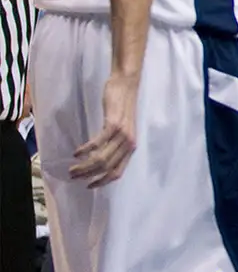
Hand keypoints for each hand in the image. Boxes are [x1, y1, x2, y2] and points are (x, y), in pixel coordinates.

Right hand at [70, 71, 138, 186]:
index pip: (118, 172)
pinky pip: (97, 142)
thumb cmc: (122, 107)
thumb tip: (100, 161)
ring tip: (72, 168)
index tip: (89, 186)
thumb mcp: (122, 129)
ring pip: (101, 158)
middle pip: (106, 168)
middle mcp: (129, 143)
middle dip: (88, 175)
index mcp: (131, 147)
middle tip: (73, 176)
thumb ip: (115, 144)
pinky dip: (85, 150)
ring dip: (84, 166)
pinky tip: (76, 153)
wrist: (127, 85)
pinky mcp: (113, 124)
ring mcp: (122, 134)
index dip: (102, 182)